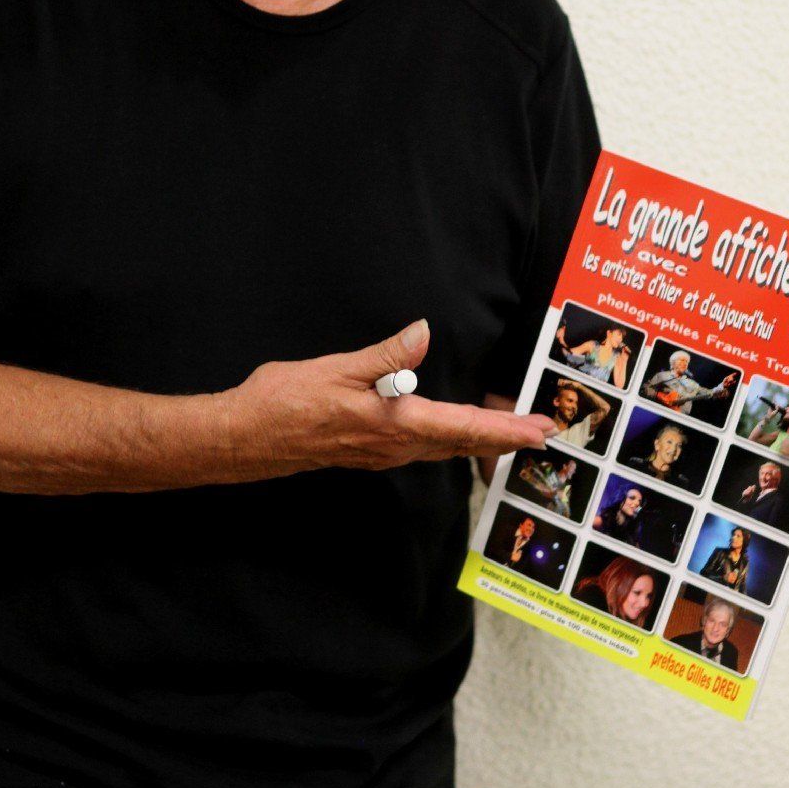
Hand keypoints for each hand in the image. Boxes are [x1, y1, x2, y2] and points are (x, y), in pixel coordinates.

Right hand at [220, 319, 555, 479]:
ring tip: (512, 431)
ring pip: (444, 448)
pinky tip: (457, 434)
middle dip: (505, 437)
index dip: (504, 428)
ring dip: (481, 440)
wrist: (245, 440)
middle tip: (543, 433)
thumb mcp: (335, 369)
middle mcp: (394, 446)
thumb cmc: (283, 402)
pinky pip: (424, 449)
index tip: (538, 430)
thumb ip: (384, 356)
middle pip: (462, 444)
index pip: (461, 427)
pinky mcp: (370, 452)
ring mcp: (382, 453)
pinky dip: (452, 441)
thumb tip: (423, 334)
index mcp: (392, 424)